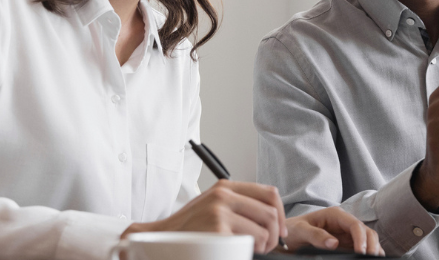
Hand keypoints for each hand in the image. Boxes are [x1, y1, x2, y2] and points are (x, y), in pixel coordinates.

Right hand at [123, 180, 286, 252]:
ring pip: (265, 229)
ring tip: (255, 250)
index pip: (269, 193)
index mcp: (225, 187)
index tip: (280, 228)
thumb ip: (237, 204)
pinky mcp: (218, 229)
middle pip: (270, 212)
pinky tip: (241, 252)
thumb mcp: (212, 206)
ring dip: (266, 244)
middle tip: (269, 245)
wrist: (157, 238)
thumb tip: (270, 215)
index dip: (281, 213)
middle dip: (275, 233)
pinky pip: (251, 242)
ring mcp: (220, 211)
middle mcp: (223, 195)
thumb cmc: (187, 227)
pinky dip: (252, 250)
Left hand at [284, 207, 383, 255]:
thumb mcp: (300, 231)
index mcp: (335, 215)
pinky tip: (372, 258)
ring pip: (367, 238)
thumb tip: (333, 244)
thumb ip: (315, 236)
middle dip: (371, 244)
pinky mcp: (346, 241)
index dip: (361, 238)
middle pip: (365, 231)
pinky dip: (368, 251)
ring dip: (372, 248)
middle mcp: (344, 222)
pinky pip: (361, 245)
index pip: (354, 224)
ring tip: (374, 258)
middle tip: (371, 258)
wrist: (288, 234)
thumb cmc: (294, 229)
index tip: (360, 252)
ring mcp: (346, 232)